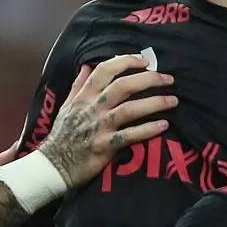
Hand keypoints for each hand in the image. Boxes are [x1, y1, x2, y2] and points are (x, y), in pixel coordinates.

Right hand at [37, 55, 175, 188]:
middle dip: (149, 79)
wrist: (53, 165)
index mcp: (84, 96)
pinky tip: (163, 125)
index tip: (145, 61)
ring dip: (155, 103)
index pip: (105, 70)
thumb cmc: (61, 135)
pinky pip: (130, 136)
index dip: (126, 61)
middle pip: (124, 86)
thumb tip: (86, 65)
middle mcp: (93, 108)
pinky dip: (148, 130)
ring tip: (173, 101)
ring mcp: (100, 127)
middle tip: (168, 79)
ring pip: (130, 109)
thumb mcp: (65, 106)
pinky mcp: (105, 146)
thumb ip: (78, 85)